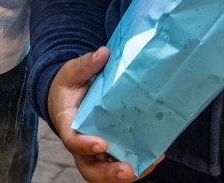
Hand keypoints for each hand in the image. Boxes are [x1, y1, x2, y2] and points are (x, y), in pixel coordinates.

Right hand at [47, 48, 162, 182]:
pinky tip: (155, 155)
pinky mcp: (109, 151)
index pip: (72, 141)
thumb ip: (86, 64)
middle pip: (90, 170)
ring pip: (107, 172)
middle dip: (109, 174)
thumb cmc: (70, 85)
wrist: (71, 96)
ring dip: (128, 173)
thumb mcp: (73, 72)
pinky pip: (121, 162)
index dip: (85, 146)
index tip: (102, 144)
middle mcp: (81, 144)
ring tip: (149, 164)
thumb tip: (103, 53)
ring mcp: (96, 152)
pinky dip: (138, 163)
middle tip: (127, 170)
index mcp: (68, 124)